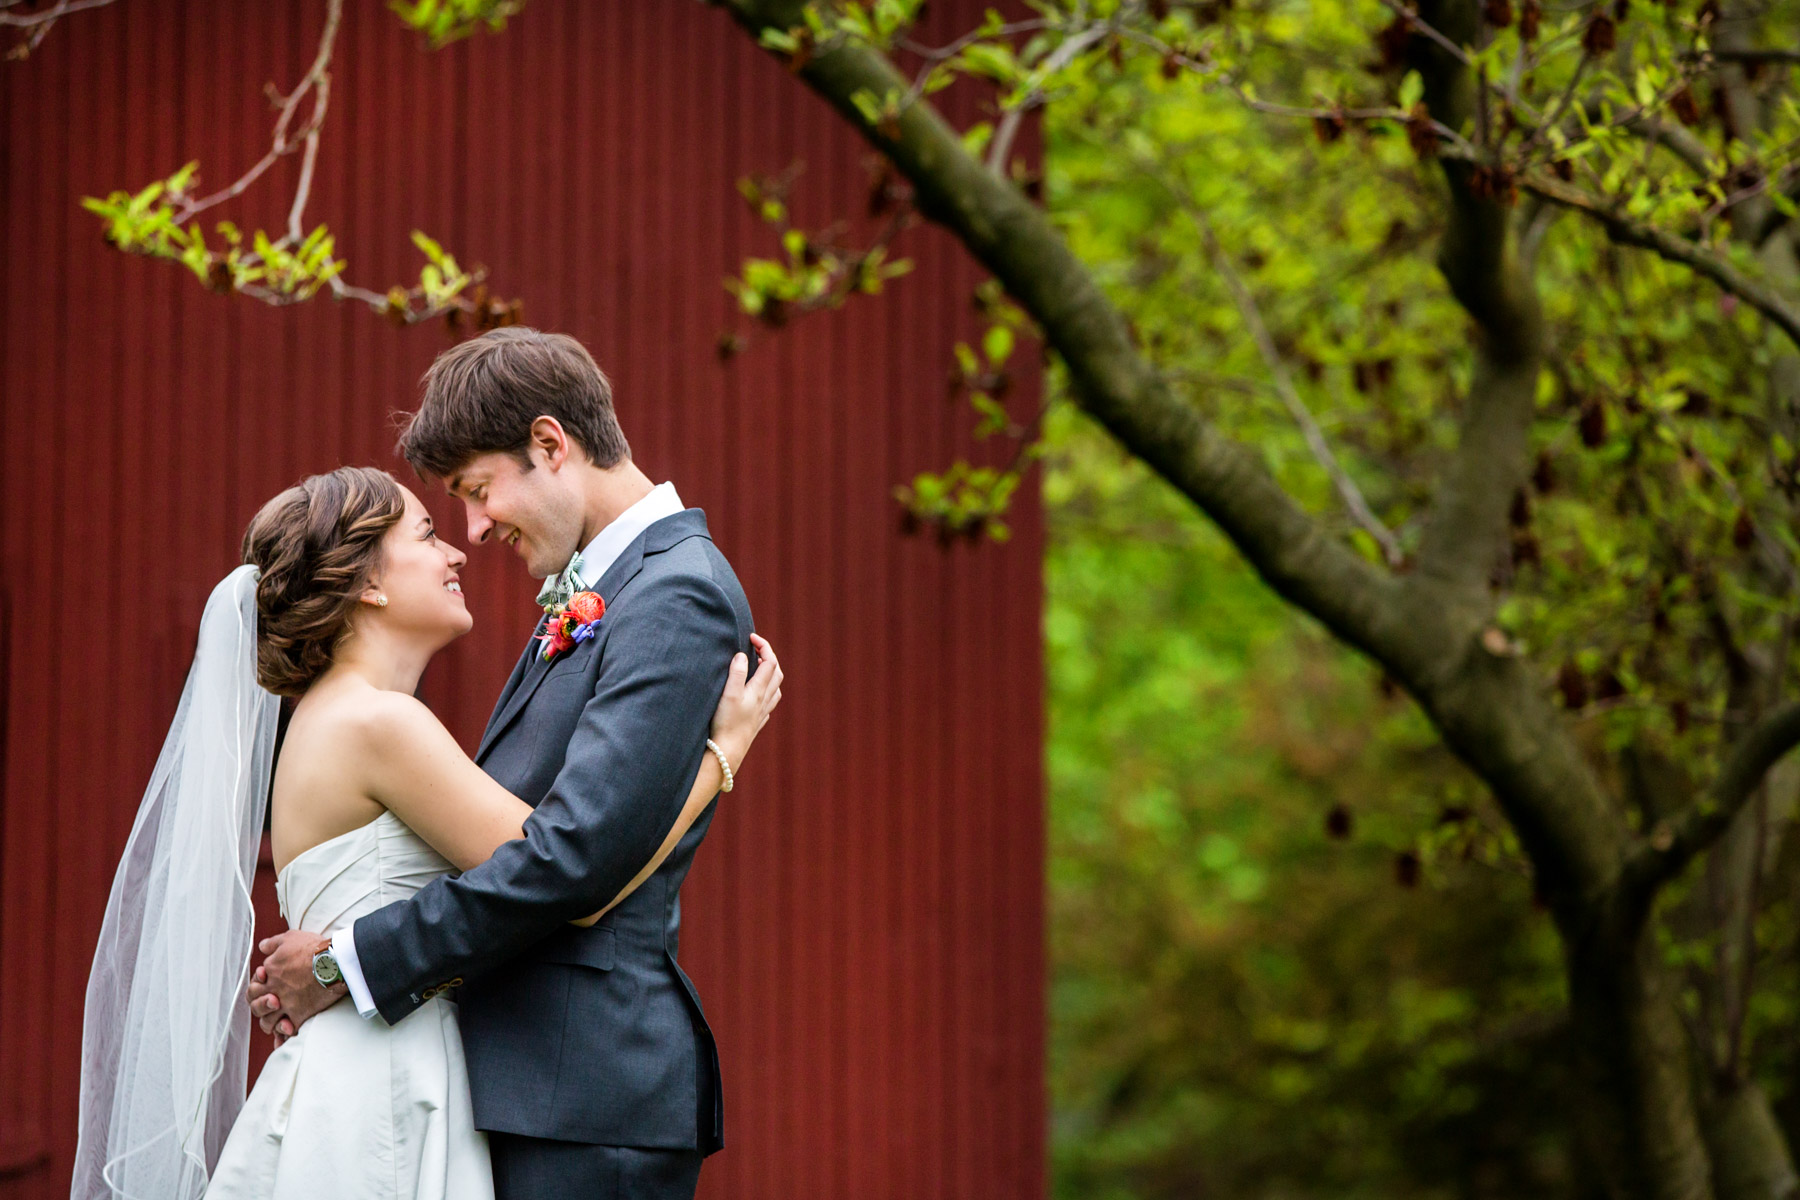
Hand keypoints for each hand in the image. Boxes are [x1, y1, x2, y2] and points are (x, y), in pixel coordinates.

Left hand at [246, 929, 346, 1038]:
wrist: (334, 962)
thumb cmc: (313, 948)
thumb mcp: (290, 938)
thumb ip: (273, 943)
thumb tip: (262, 947)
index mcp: (269, 973)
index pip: (253, 987)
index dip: (258, 988)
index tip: (268, 986)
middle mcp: (274, 991)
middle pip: (256, 1006)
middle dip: (260, 1007)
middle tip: (272, 1004)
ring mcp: (285, 1005)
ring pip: (267, 1022)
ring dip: (270, 1023)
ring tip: (279, 1021)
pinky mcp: (299, 1015)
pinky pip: (287, 1031)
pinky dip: (285, 1035)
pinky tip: (287, 1035)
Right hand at [708, 633, 782, 772]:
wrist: (727, 752)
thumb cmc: (726, 722)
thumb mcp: (729, 694)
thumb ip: (737, 672)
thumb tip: (742, 655)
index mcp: (758, 690)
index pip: (770, 661)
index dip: (763, 646)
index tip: (751, 637)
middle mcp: (764, 700)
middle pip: (776, 673)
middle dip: (768, 658)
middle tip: (754, 650)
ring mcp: (762, 713)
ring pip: (775, 689)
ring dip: (769, 675)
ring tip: (757, 669)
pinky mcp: (757, 723)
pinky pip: (769, 704)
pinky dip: (766, 693)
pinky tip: (758, 696)